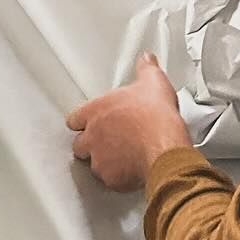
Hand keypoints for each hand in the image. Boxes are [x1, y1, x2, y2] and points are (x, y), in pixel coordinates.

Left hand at [66, 53, 190, 192]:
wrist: (165, 146)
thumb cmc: (156, 116)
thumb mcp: (154, 82)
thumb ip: (146, 69)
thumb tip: (146, 60)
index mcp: (96, 111)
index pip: (74, 118)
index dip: (84, 120)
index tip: (94, 120)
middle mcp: (92, 135)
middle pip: (79, 143)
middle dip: (92, 142)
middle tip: (111, 139)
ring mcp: (99, 159)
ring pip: (93, 163)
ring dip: (104, 160)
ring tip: (123, 155)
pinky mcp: (110, 178)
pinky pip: (109, 180)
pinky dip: (118, 176)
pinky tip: (131, 168)